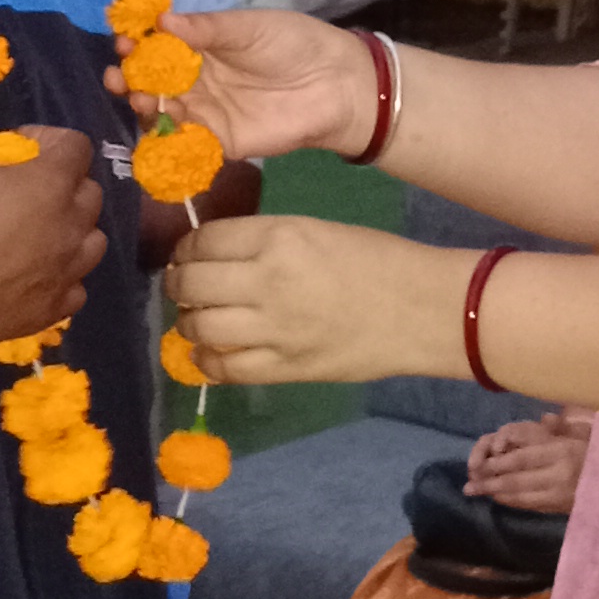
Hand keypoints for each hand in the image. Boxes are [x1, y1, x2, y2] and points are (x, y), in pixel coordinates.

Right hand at [0, 109, 103, 358]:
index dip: (51, 140)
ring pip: (92, 241)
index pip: (78, 147)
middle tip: (27, 190)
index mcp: (49, 184)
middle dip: (64, 183)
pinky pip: (76, 285)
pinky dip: (63, 275)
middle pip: (90, 193)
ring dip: (72, 230)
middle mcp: (69, 227)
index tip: (21, 149)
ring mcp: (67, 271)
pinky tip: (35, 274)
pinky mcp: (55, 308)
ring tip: (38, 233)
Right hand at [111, 8, 372, 164]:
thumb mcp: (249, 27)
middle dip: (130, 76)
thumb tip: (161, 20)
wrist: (336, 85)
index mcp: (199, 46)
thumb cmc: (294, 44)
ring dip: (143, 105)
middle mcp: (195, 79)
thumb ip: (207, 28)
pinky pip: (185, 142)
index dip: (136, 41)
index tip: (121, 36)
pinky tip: (156, 127)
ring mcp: (205, 112)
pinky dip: (166, 138)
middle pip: (151, 80)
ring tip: (136, 95)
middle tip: (118, 73)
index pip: (156, 44)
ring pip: (162, 111)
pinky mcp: (219, 142)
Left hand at [165, 212, 456, 388]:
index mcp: (277, 238)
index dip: (186, 248)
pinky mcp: (283, 368)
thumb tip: (214, 254)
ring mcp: (272, 329)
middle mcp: (266, 281)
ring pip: (198, 328)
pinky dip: (206, 361)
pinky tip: (209, 354)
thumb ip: (263, 241)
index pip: (203, 241)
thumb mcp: (314, 230)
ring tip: (197, 319)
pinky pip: (224, 368)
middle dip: (177, 285)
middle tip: (183, 287)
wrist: (421, 310)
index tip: (188, 255)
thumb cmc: (375, 260)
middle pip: (190, 284)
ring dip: (188, 323)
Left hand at [465, 408, 589, 511]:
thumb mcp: (586, 433)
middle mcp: (560, 475)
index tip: (479, 465)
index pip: (522, 459)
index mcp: (563, 452)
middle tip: (468, 486)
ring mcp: (561, 495)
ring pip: (521, 496)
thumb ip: (562, 427)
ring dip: (497, 495)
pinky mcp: (562, 509)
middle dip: (490, 483)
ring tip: (477, 492)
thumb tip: (545, 417)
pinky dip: (514, 502)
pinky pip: (532, 506)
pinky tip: (501, 498)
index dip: (498, 463)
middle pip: (516, 480)